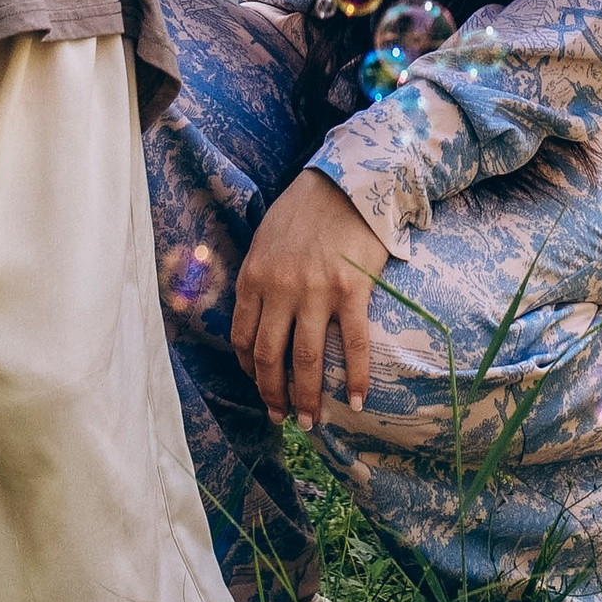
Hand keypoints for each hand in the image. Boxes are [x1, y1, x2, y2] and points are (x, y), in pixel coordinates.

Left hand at [231, 170, 391, 425]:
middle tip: (281, 417)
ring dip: (307, 397)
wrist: (348, 181)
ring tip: (311, 421)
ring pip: (307, 359)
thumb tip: (257, 318)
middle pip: (271, 357)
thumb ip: (259, 278)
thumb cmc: (306, 208)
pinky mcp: (352, 290)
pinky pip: (353, 344)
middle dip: (273, 395)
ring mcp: (316, 291)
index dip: (249, 368)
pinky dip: (355, 377)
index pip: (243, 337)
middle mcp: (280, 288)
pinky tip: (357, 401)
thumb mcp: (266, 240)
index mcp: (255, 276)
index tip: (260, 383)